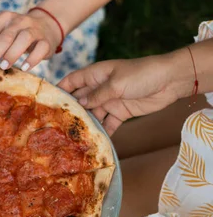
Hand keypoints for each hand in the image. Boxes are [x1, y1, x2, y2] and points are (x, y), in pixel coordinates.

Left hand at [0, 9, 61, 74]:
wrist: (47, 26)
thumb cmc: (17, 36)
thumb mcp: (2, 36)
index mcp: (3, 19)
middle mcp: (18, 21)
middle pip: (4, 37)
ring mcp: (34, 29)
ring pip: (23, 39)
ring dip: (12, 53)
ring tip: (3, 67)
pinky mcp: (46, 41)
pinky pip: (40, 48)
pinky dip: (32, 59)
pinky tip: (25, 68)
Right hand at [59, 55, 180, 134]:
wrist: (169, 81)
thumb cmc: (142, 74)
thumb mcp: (116, 84)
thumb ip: (98, 95)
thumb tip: (80, 104)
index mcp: (96, 75)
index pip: (73, 81)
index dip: (60, 89)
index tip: (47, 101)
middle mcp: (100, 88)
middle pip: (81, 100)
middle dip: (71, 111)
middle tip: (56, 126)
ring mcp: (111, 101)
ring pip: (93, 114)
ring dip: (86, 124)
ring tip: (73, 137)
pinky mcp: (121, 112)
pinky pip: (109, 123)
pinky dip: (103, 132)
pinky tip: (95, 142)